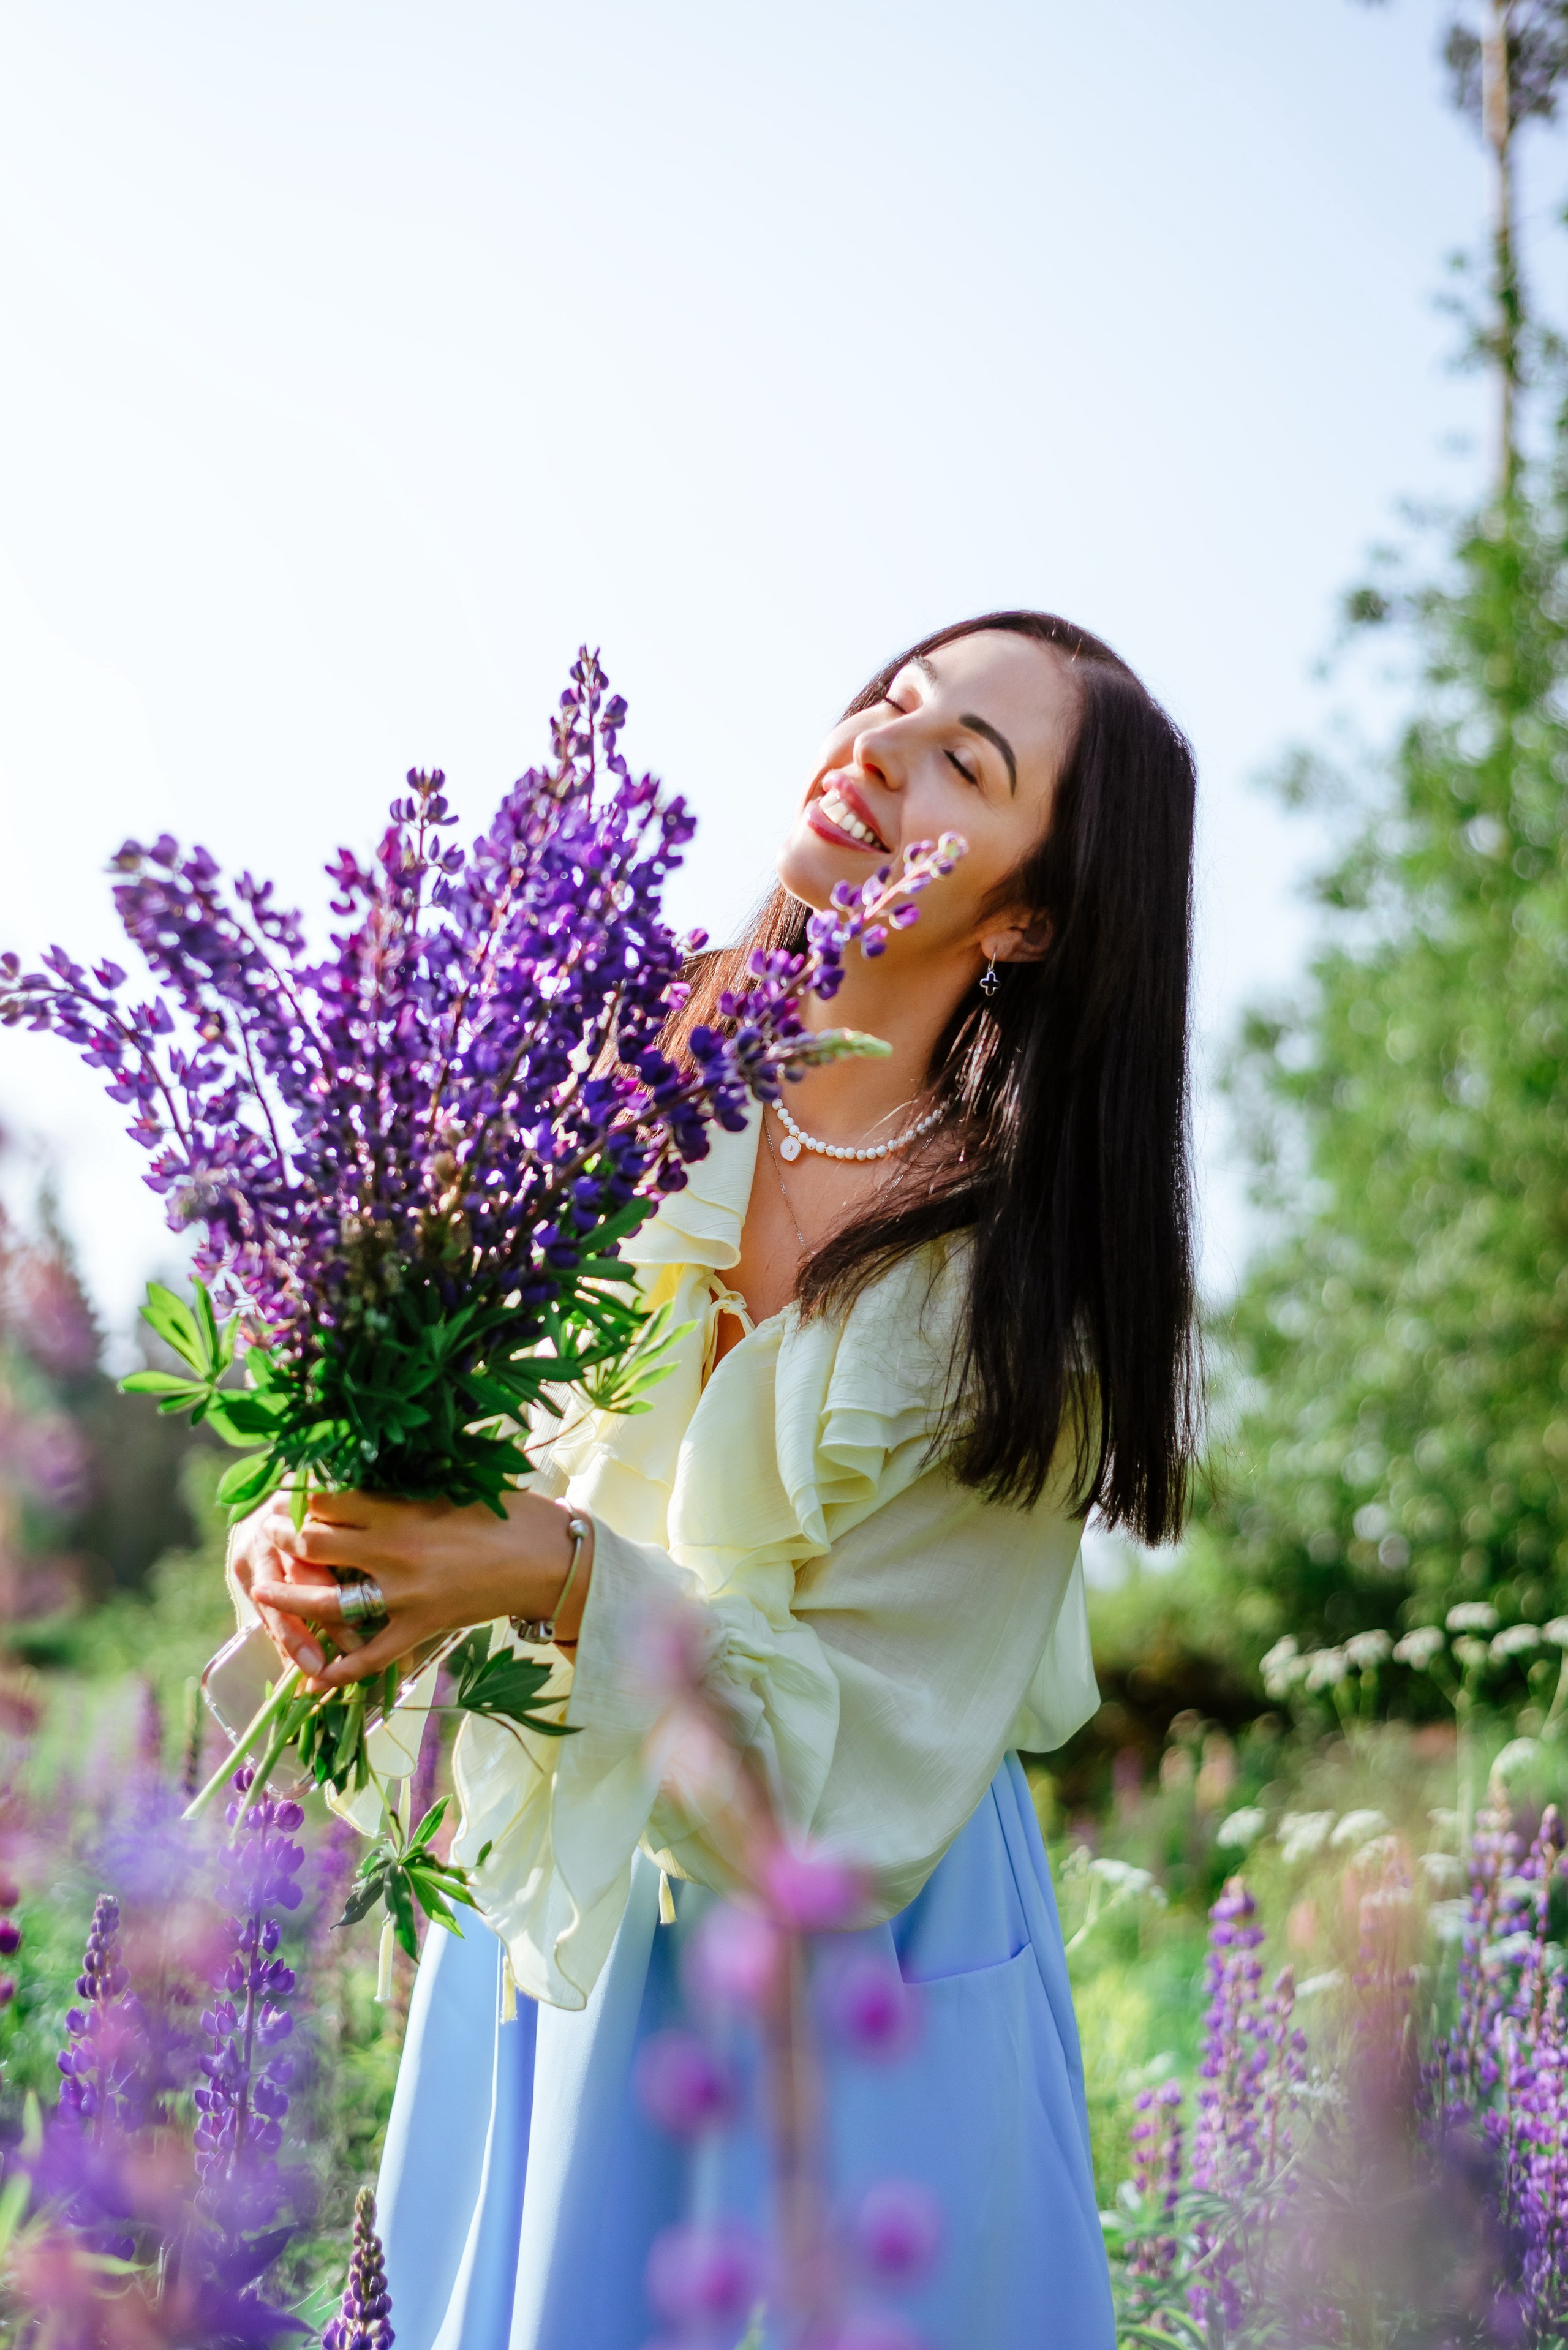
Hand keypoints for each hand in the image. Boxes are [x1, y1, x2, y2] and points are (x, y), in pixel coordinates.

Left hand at [247, 1488, 592, 1691]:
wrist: (546, 1558)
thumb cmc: (507, 1513)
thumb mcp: (452, 1488)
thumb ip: (404, 1490)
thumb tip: (362, 1478)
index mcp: (401, 1509)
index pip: (329, 1500)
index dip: (299, 1496)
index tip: (288, 1491)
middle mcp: (393, 1552)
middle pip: (314, 1545)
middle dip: (284, 1538)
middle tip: (272, 1532)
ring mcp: (403, 1595)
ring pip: (326, 1602)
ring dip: (288, 1599)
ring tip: (263, 1592)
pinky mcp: (419, 1629)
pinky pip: (369, 1656)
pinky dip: (339, 1669)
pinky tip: (316, 1674)